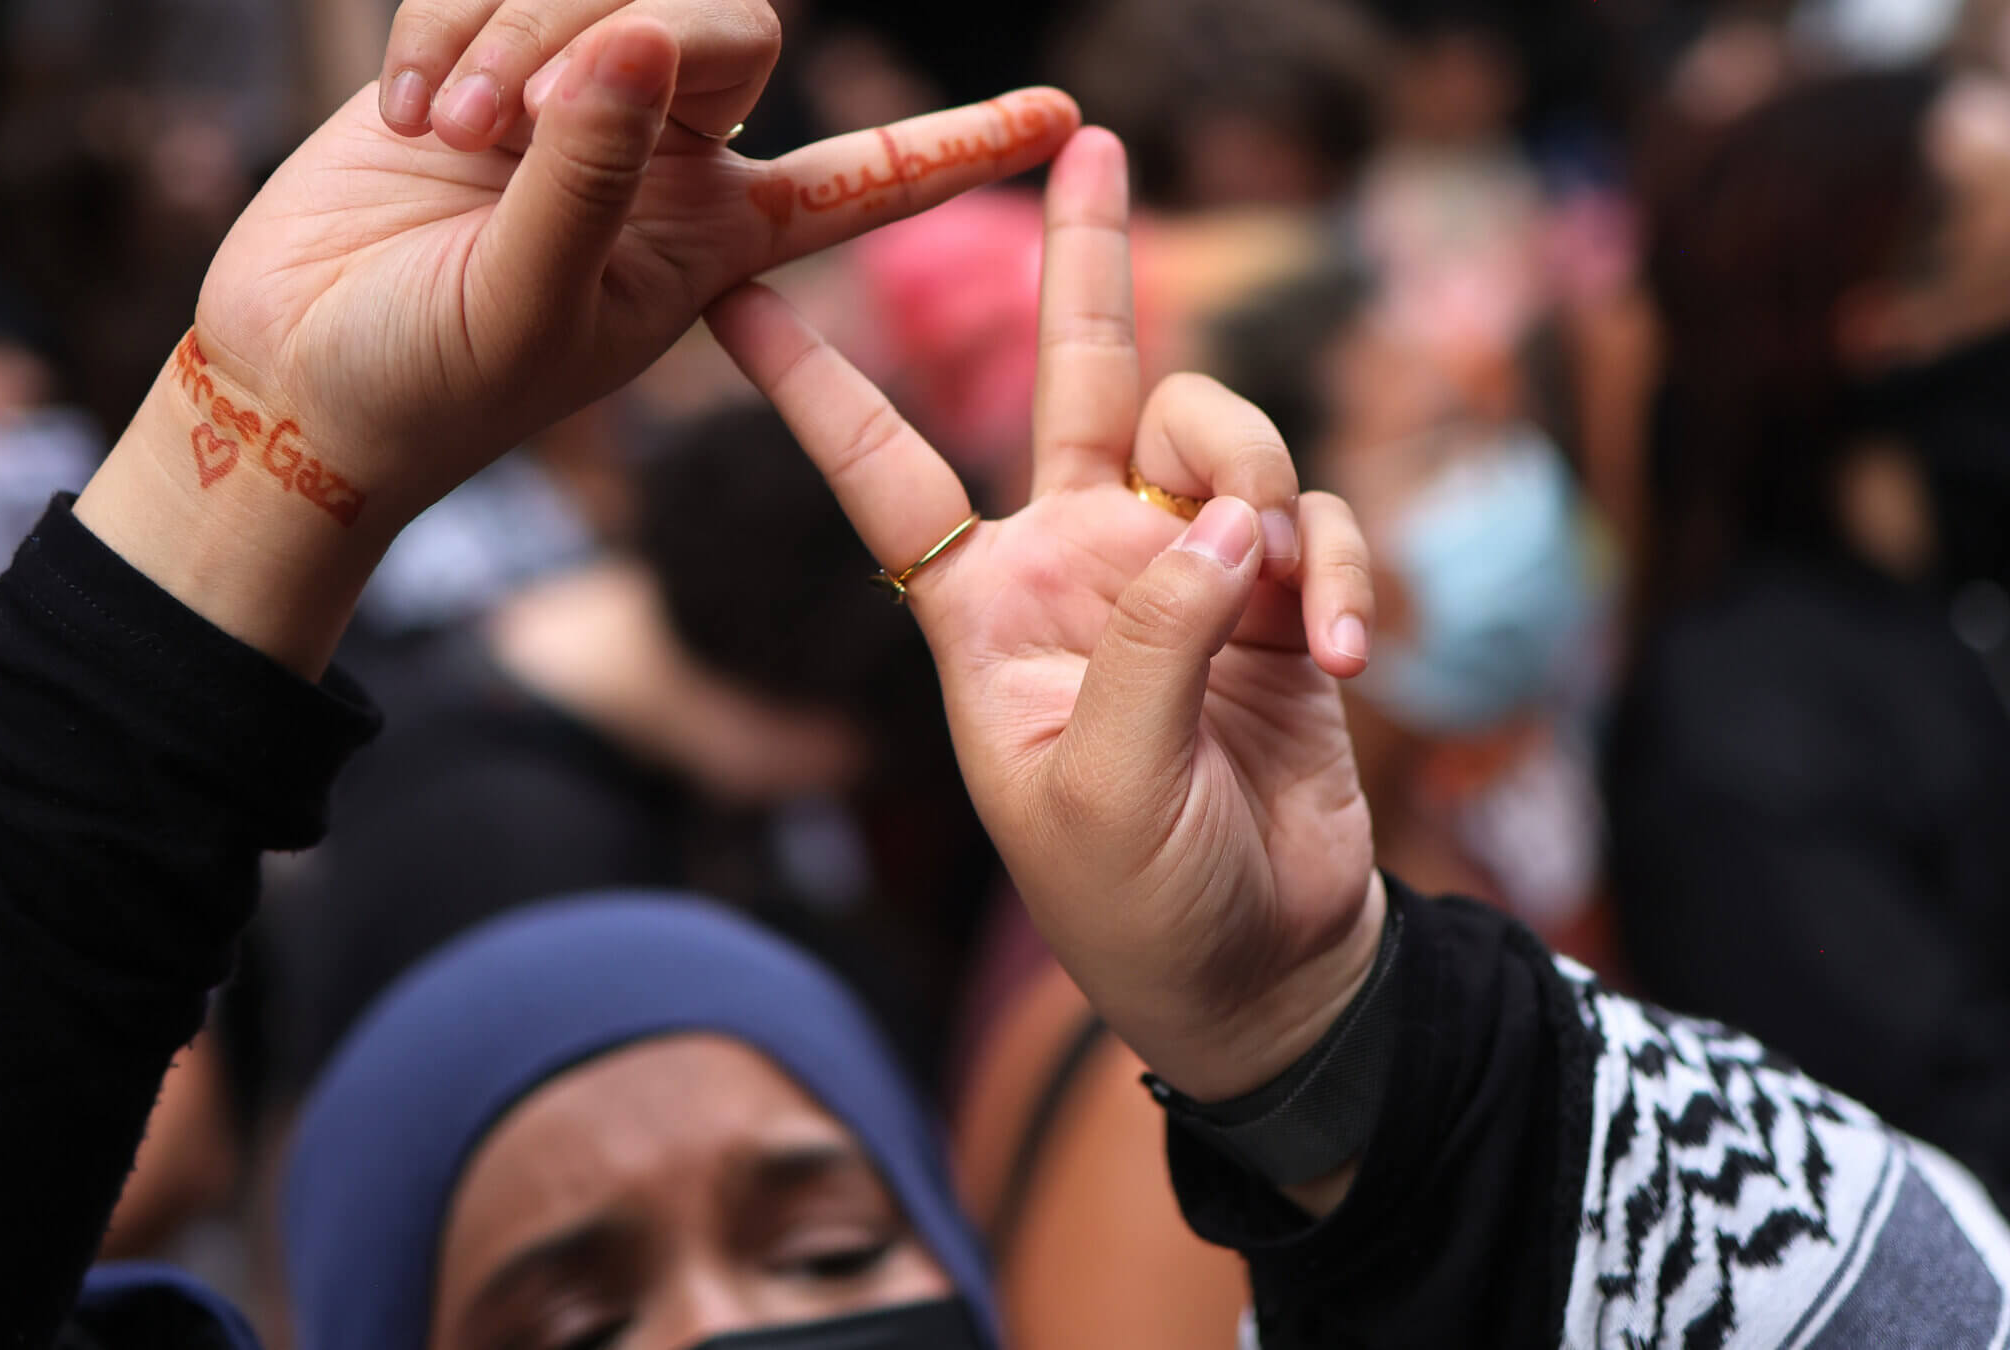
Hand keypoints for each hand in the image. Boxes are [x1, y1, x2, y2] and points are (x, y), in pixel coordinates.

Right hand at [77, 12, 1075, 671]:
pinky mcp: (481, 52)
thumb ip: (592, 176)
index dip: (959, 148)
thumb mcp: (532, 307)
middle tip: (507, 125)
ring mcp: (576, 97)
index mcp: (714, 235)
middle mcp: (666, 154)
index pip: (864, 184)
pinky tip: (407, 104)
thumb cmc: (429, 387)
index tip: (1067, 119)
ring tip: (446, 133)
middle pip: (721, 19)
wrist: (295, 380)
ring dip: (517, 30)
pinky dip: (448, 20)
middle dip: (620, 35)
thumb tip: (646, 36)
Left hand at [709, 128, 1385, 1107]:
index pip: (882, 473)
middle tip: (1088, 142)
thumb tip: (1225, 506)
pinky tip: (1344, 655)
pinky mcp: (1274, 595)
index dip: (810, 381)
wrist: (1261, 973)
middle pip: (1072, 378)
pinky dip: (1333, 572)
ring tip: (1286, 613)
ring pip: (1214, 434)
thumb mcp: (1099, 788)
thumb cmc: (1138, 907)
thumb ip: (1152, 638)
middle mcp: (1075, 563)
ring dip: (1258, 489)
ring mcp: (1180, 571)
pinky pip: (1308, 521)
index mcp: (981, 607)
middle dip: (1083, 263)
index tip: (734, 287)